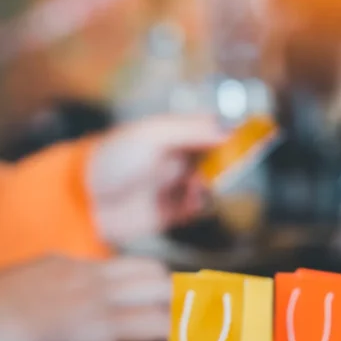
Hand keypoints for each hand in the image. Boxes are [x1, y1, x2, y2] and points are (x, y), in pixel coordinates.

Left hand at [87, 114, 224, 245]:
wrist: (82, 200)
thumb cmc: (111, 158)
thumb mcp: (152, 136)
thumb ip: (191, 130)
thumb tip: (230, 128)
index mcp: (172, 134)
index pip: (212, 130)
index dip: (234, 134)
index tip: (258, 137)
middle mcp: (177, 159)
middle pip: (217, 159)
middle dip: (227, 163)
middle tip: (228, 167)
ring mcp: (174, 185)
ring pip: (211, 184)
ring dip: (211, 185)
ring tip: (197, 186)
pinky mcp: (172, 211)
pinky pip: (198, 208)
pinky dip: (201, 204)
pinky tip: (191, 202)